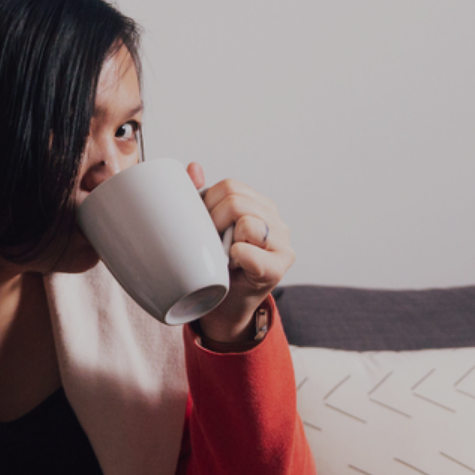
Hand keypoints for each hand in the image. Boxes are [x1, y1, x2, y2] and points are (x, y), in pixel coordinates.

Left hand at [188, 162, 294, 345]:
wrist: (223, 308)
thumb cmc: (214, 268)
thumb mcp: (205, 230)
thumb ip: (201, 198)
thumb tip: (193, 167)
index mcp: (259, 206)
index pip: (229, 186)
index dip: (207, 203)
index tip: (203, 227)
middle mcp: (276, 221)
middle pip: (235, 199)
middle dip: (213, 221)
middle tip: (211, 244)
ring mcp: (282, 243)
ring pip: (245, 220)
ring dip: (224, 241)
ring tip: (224, 255)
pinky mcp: (279, 266)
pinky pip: (248, 249)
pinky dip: (234, 257)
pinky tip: (234, 266)